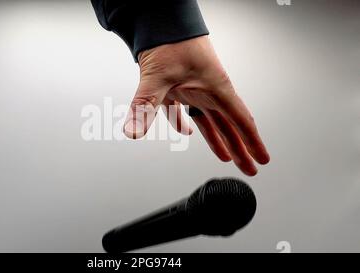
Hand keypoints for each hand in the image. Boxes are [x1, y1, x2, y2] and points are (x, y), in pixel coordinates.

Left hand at [123, 36, 269, 175]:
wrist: (160, 24)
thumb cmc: (169, 42)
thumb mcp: (157, 78)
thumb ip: (145, 106)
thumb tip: (133, 131)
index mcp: (215, 89)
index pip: (240, 120)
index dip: (252, 143)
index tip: (261, 159)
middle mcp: (209, 91)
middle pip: (229, 126)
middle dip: (240, 149)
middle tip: (249, 168)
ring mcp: (196, 90)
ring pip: (212, 120)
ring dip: (219, 140)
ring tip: (227, 157)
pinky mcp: (181, 87)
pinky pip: (188, 110)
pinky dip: (186, 122)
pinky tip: (188, 131)